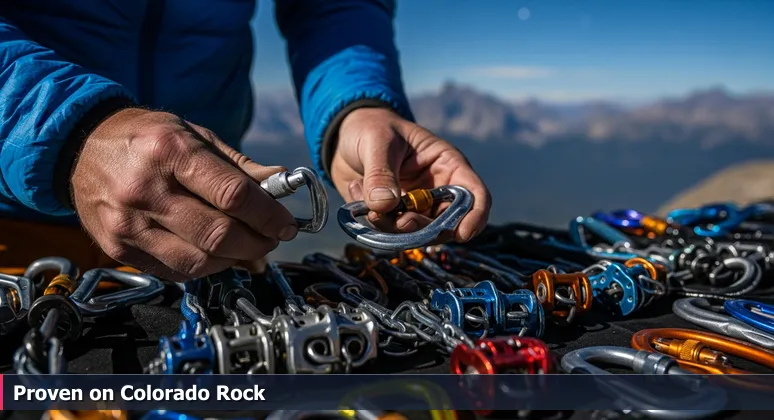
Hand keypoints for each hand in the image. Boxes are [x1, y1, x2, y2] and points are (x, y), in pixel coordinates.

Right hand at [71, 108, 298, 281]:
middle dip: (258, 242)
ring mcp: (129, 224)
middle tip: (272, 238)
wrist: (79, 146)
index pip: (233, 195)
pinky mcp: (118, 249)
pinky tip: (216, 253)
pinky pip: (175, 271)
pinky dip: (205, 267)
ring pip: (199, 261)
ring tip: (248, 247)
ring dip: (234, 260)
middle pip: (219, 235)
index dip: (268, 215)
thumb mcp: (195, 134)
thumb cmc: (146, 138)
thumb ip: (238, 165)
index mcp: (171, 152)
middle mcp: (146, 190)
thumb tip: (281, 182)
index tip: (287, 223)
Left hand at [330, 107, 490, 242]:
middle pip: (445, 224)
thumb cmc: (372, 128)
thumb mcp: (378, 141)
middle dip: (423, 229)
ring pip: (416, 233)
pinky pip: (388, 231)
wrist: (344, 136)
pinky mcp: (392, 217)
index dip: (475, 217)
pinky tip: (356, 189)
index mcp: (447, 165)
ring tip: (367, 204)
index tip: (462, 234)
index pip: (474, 195)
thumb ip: (381, 173)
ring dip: (391, 227)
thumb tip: (384, 206)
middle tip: (399, 221)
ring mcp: (414, 207)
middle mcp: (436, 191)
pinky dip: (371, 218)